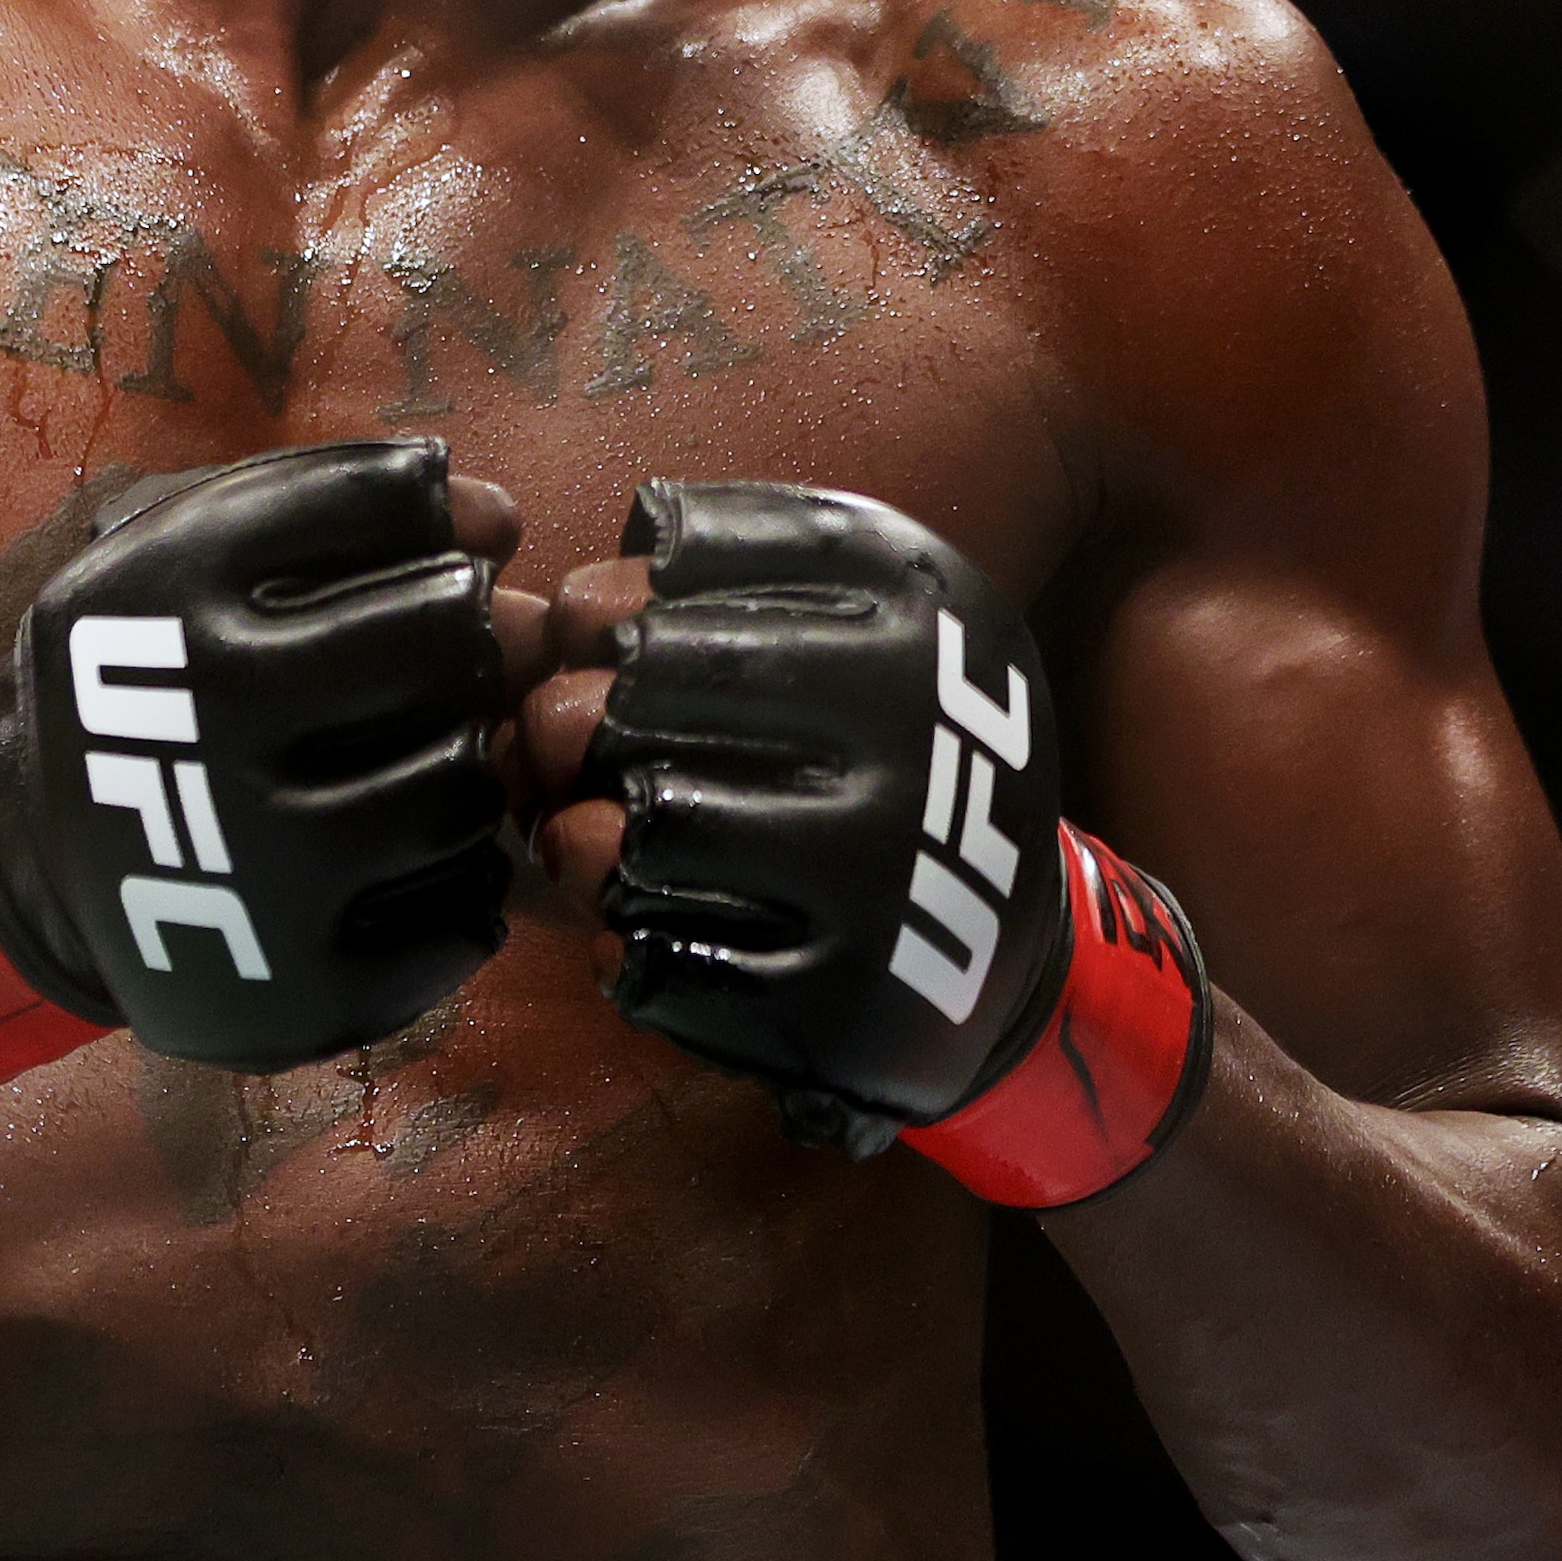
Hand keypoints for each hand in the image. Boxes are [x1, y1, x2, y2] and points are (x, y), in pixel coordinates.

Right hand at [0, 441, 529, 1088]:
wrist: (38, 859)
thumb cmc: (150, 679)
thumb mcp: (188, 555)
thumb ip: (336, 501)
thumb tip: (500, 517)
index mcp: (169, 592)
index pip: (382, 502)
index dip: (425, 515)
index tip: (419, 545)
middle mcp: (209, 721)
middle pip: (441, 644)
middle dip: (464, 638)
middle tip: (439, 657)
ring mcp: (257, 866)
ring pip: (463, 785)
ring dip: (466, 762)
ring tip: (418, 758)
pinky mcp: (300, 987)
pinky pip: (463, 917)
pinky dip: (463, 880)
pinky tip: (409, 854)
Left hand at [530, 479, 1212, 1203]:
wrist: (1001, 921)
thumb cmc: (890, 738)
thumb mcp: (870, 614)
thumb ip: (735, 573)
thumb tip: (579, 609)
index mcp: (919, 603)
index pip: (694, 559)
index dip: (608, 601)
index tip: (594, 637)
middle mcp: (913, 723)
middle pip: (650, 681)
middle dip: (572, 712)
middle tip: (560, 740)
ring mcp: (882, 870)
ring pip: (648, 827)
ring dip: (577, 832)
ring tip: (582, 833)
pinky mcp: (842, 1001)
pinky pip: (664, 962)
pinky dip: (622, 941)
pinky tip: (637, 926)